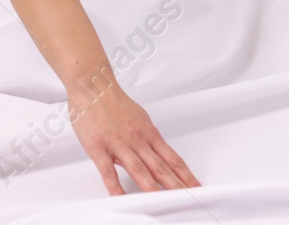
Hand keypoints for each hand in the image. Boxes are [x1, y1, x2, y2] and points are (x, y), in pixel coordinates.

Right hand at [69, 76, 198, 195]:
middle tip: (188, 198)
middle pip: (160, 166)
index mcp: (149, 133)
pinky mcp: (98, 147)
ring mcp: (119, 144)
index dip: (185, 174)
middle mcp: (138, 139)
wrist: (93, 86)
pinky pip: (107, 170)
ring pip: (139, 169)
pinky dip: (115, 186)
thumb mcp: (139, 120)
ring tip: (162, 201)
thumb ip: (146, 140)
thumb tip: (154, 155)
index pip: (172, 158)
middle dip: (176, 185)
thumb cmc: (115, 103)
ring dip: (152, 187)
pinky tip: (121, 198)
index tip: (195, 186)